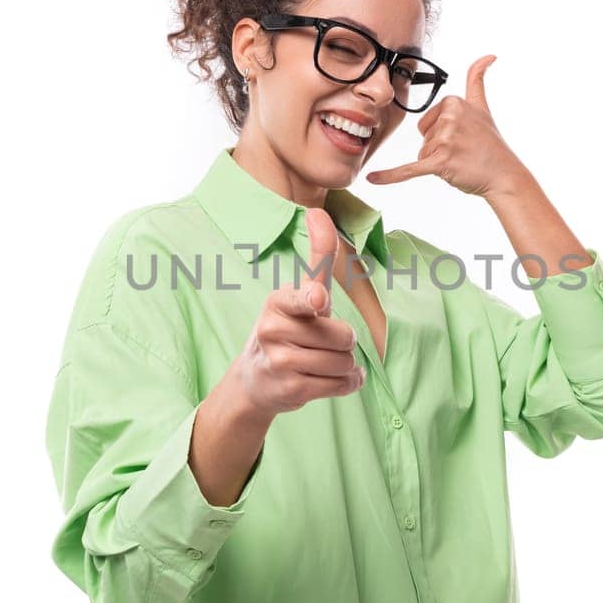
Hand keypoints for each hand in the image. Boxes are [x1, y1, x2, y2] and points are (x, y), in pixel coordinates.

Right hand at [229, 207, 365, 414]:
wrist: (254, 380)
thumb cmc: (287, 329)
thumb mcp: (298, 294)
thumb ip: (316, 258)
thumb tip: (318, 212)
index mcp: (278, 302)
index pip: (302, 298)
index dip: (313, 300)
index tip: (319, 300)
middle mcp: (273, 330)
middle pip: (343, 336)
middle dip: (344, 342)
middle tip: (323, 343)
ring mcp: (280, 362)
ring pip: (344, 363)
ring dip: (346, 365)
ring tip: (323, 362)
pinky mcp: (290, 390)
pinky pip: (341, 385)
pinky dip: (347, 383)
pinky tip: (331, 379)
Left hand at [364, 54, 528, 196]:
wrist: (503, 174)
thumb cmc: (490, 144)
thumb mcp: (482, 107)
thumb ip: (477, 78)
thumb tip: (488, 55)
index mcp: (453, 102)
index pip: (426, 123)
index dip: (441, 134)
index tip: (463, 137)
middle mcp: (449, 118)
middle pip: (425, 139)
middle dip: (439, 150)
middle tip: (463, 152)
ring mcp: (445, 140)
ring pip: (423, 155)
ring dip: (439, 163)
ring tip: (461, 162)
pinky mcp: (440, 162)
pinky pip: (409, 169)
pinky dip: (390, 176)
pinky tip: (372, 178)